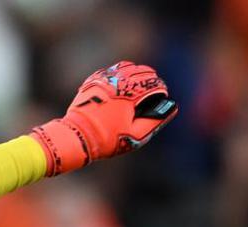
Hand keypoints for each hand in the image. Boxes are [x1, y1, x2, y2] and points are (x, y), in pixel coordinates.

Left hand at [30, 61, 177, 175]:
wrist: (76, 137)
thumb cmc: (107, 139)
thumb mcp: (135, 135)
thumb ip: (156, 121)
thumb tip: (171, 107)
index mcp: (130, 93)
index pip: (155, 83)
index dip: (160, 91)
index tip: (159, 97)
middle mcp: (118, 81)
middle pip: (143, 71)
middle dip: (150, 80)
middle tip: (150, 92)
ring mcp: (104, 79)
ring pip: (127, 66)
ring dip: (135, 74)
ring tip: (136, 87)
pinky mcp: (93, 81)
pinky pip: (111, 71)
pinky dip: (119, 75)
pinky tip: (120, 85)